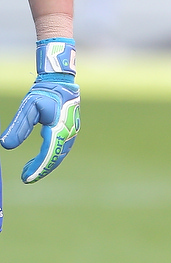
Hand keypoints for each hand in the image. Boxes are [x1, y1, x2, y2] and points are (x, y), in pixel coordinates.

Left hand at [2, 39, 80, 183]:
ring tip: (29, 170)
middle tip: (25, 178)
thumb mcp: (28, 107)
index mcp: (59, 131)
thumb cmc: (45, 92)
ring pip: (58, 155)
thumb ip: (19, 127)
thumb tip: (5, 146)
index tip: (26, 178)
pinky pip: (60, 149)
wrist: (62, 82)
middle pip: (54, 159)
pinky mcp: (69, 132)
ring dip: (44, 164)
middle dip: (40, 170)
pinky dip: (49, 156)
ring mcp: (71, 134)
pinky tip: (39, 157)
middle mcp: (68, 135)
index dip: (37, 169)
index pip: (47, 155)